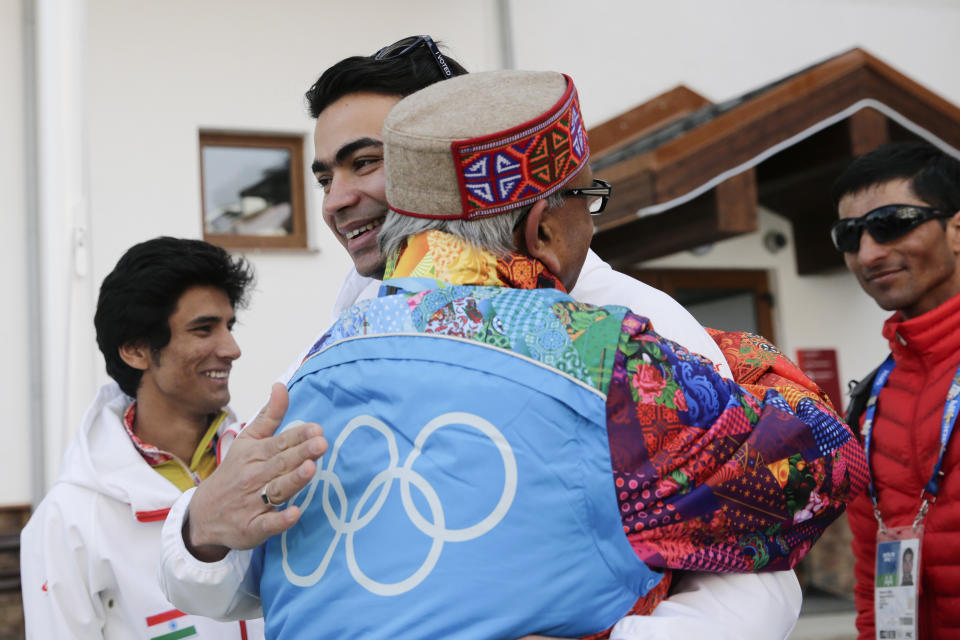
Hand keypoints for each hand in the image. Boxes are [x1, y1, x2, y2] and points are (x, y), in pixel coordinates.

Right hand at [183, 382, 327, 560]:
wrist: (203, 513)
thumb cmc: (235, 472)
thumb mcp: (248, 441)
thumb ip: (269, 416)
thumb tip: (281, 385)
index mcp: (256, 454)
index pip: (280, 443)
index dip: (299, 436)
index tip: (317, 430)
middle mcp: (255, 477)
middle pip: (281, 464)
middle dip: (301, 453)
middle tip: (321, 444)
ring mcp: (253, 503)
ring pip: (276, 490)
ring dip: (293, 480)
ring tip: (310, 469)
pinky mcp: (252, 527)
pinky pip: (267, 524)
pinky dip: (280, 520)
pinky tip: (294, 514)